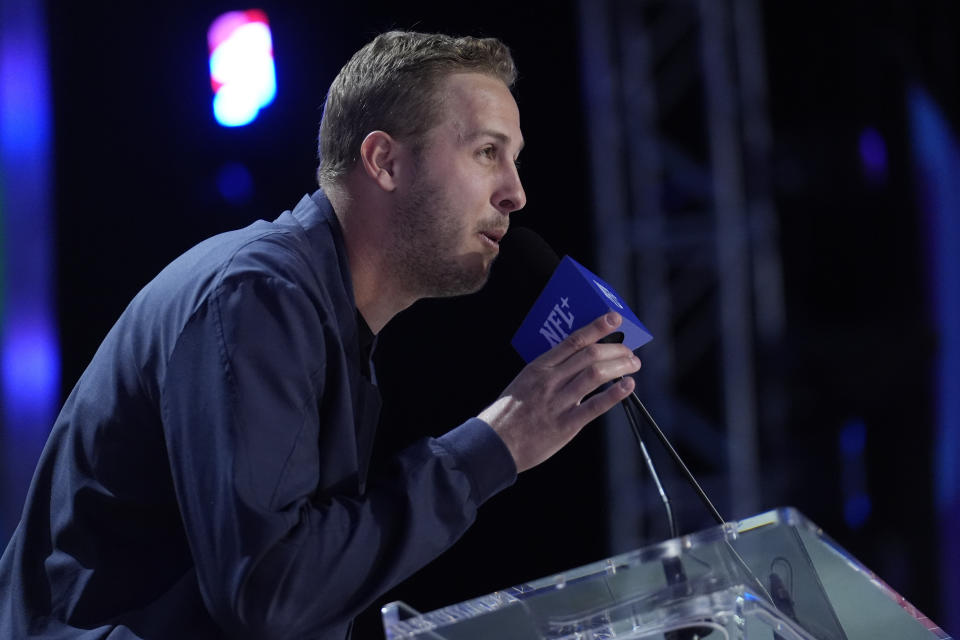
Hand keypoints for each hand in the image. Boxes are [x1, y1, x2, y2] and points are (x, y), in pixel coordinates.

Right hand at [478, 312, 640, 471]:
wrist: (495, 443)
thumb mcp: (526, 381)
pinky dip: (614, 394)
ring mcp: (558, 402)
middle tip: (630, 351)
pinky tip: (627, 386)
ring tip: (633, 365)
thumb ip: (550, 372)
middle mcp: (550, 380)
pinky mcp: (565, 424)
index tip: (615, 319)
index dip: (597, 327)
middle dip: (616, 349)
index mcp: (539, 367)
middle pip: (590, 355)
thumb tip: (579, 361)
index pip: (573, 341)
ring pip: (595, 375)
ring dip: (619, 366)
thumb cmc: (510, 412)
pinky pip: (594, 406)